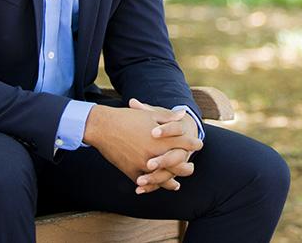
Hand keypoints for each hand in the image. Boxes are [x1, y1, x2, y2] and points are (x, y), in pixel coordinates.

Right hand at [82, 103, 202, 190]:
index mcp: (160, 139)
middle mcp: (154, 154)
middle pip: (177, 164)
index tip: (199, 144)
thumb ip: (168, 117)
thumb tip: (183, 115)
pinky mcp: (132, 173)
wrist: (103, 127)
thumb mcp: (148, 114)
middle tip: (191, 166)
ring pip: (163, 178)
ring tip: (177, 183)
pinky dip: (153, 186)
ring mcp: (143, 165)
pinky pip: (146, 183)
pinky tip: (157, 186)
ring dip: (172, 181)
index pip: (183, 143)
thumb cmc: (126, 118)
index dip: (193, 143)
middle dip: (186, 167)